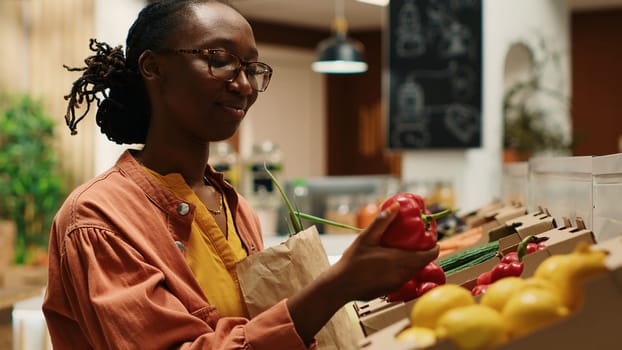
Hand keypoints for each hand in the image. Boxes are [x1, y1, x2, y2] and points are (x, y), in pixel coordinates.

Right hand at [286, 202, 438, 343]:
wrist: (341, 286)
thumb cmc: (352, 261)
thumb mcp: (366, 238)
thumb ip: (382, 221)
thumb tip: (396, 206)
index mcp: (401, 260)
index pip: (429, 255)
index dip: (434, 246)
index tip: (431, 237)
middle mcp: (403, 274)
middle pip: (423, 263)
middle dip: (425, 251)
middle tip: (418, 239)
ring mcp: (398, 284)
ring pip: (414, 271)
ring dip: (415, 260)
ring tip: (406, 248)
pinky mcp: (391, 290)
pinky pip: (405, 277)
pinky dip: (405, 269)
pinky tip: (393, 262)